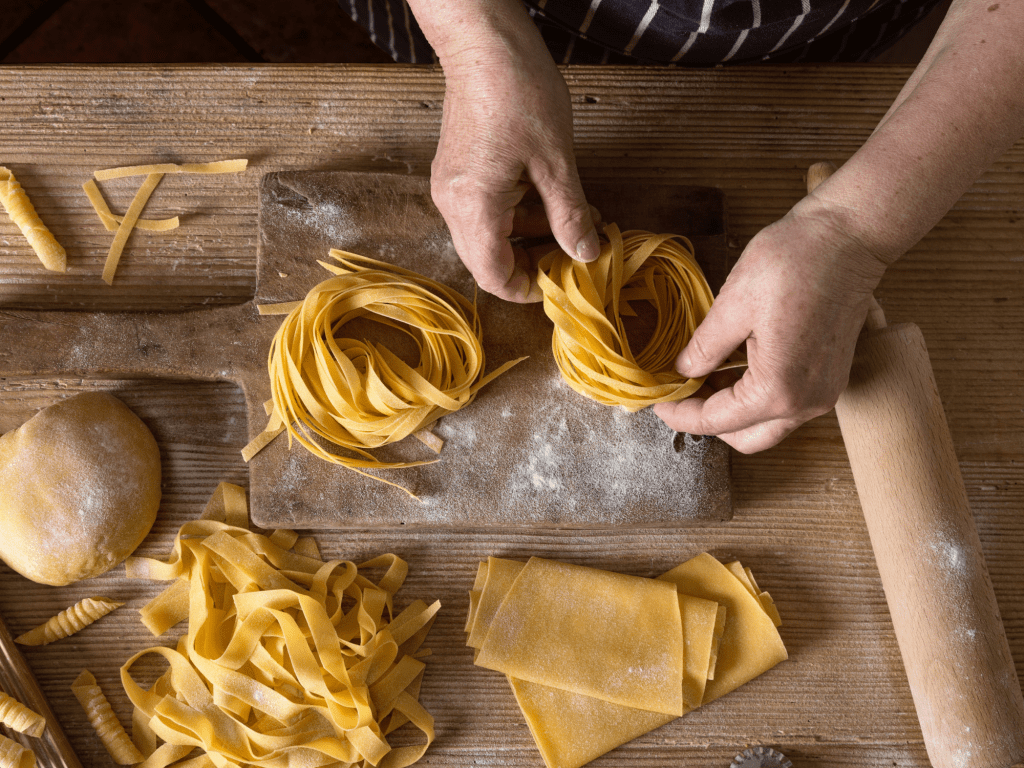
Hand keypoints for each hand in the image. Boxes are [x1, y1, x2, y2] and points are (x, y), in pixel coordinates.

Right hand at [429, 22, 599, 302]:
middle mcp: (453, 204)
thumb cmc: (517, 90)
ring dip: (531, 237)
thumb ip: (569, 215)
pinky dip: (519, 215)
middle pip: (489, 260)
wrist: (483, 40)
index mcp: (474, 207)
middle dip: (534, 263)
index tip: (564, 283)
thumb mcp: (556, 160)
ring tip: (577, 223)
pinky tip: (554, 201)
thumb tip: (586, 254)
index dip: (529, 289)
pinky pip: (486, 211)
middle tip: (576, 255)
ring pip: (489, 236)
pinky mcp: (458, 171)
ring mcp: (452, 187)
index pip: (494, 276)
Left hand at [653, 199, 887, 452]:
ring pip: (768, 425)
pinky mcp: (832, 378)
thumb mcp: (732, 304)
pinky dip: (758, 398)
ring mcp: (825, 393)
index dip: (680, 414)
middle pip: (745, 438)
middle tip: (681, 391)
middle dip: (708, 420)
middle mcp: (806, 403)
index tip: (658, 402)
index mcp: (777, 389)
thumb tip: (685, 372)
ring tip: (705, 375)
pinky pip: (787, 405)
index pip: (716, 421)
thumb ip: (704, 348)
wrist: (850, 238)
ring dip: (734, 410)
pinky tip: (735, 367)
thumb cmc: (794, 262)